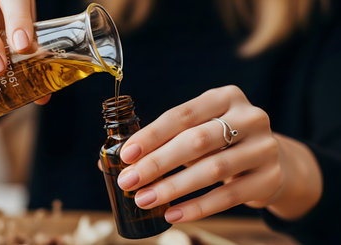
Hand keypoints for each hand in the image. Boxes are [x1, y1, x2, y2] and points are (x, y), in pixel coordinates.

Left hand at [117, 85, 321, 222]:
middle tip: (129, 181)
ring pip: (213, 169)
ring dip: (173, 187)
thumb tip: (114, 161)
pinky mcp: (270, 178)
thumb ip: (165, 141)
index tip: (127, 154)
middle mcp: (249, 117)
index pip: (182, 115)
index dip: (152, 135)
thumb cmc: (222, 143)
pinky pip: (230, 196)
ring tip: (145, 199)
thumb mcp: (199, 131)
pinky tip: (173, 214)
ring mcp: (264, 147)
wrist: (270, 161)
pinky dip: (198, 207)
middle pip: (197, 140)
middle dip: (158, 162)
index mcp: (226, 97)